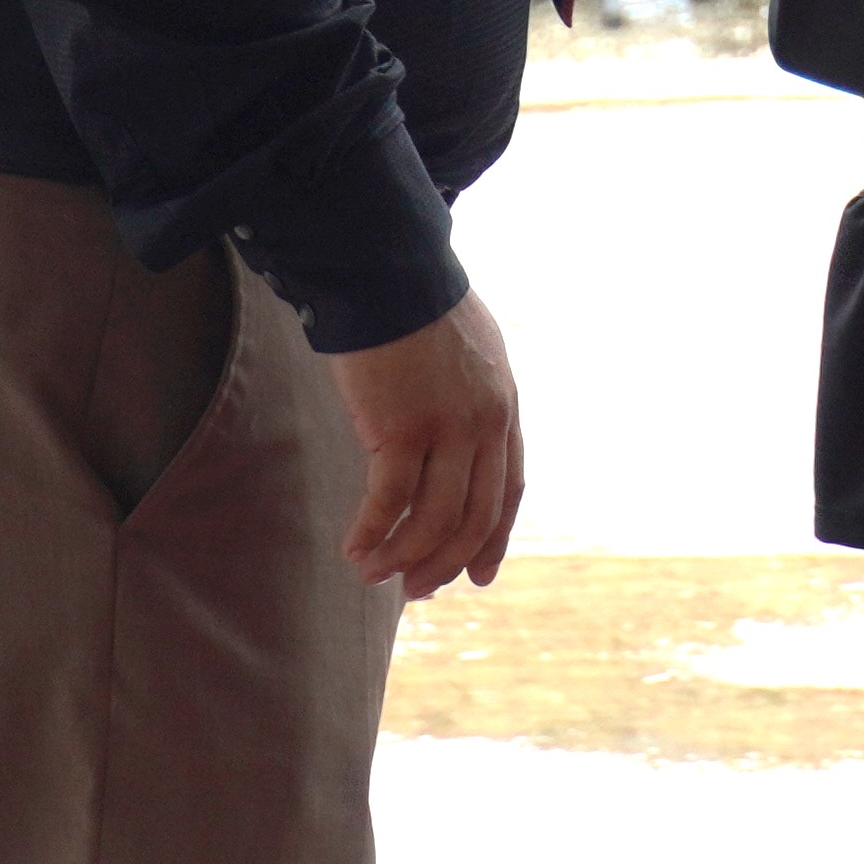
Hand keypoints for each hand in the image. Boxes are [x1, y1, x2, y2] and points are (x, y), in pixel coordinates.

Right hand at [328, 287, 524, 594]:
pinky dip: (371, 533)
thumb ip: (470, 401)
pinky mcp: (401, 428)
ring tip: (372, 574)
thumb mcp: (469, 357)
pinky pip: (389, 501)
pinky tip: (353, 548)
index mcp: (504, 408)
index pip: (509, 490)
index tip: (478, 575)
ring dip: (402, 557)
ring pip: (435, 519)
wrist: (393, 274)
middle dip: (444, 563)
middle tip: (414, 589)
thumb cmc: (419, 312)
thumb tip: (454, 444)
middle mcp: (485, 424)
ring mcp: (447, 428)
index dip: (494, 538)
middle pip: (475, 517)